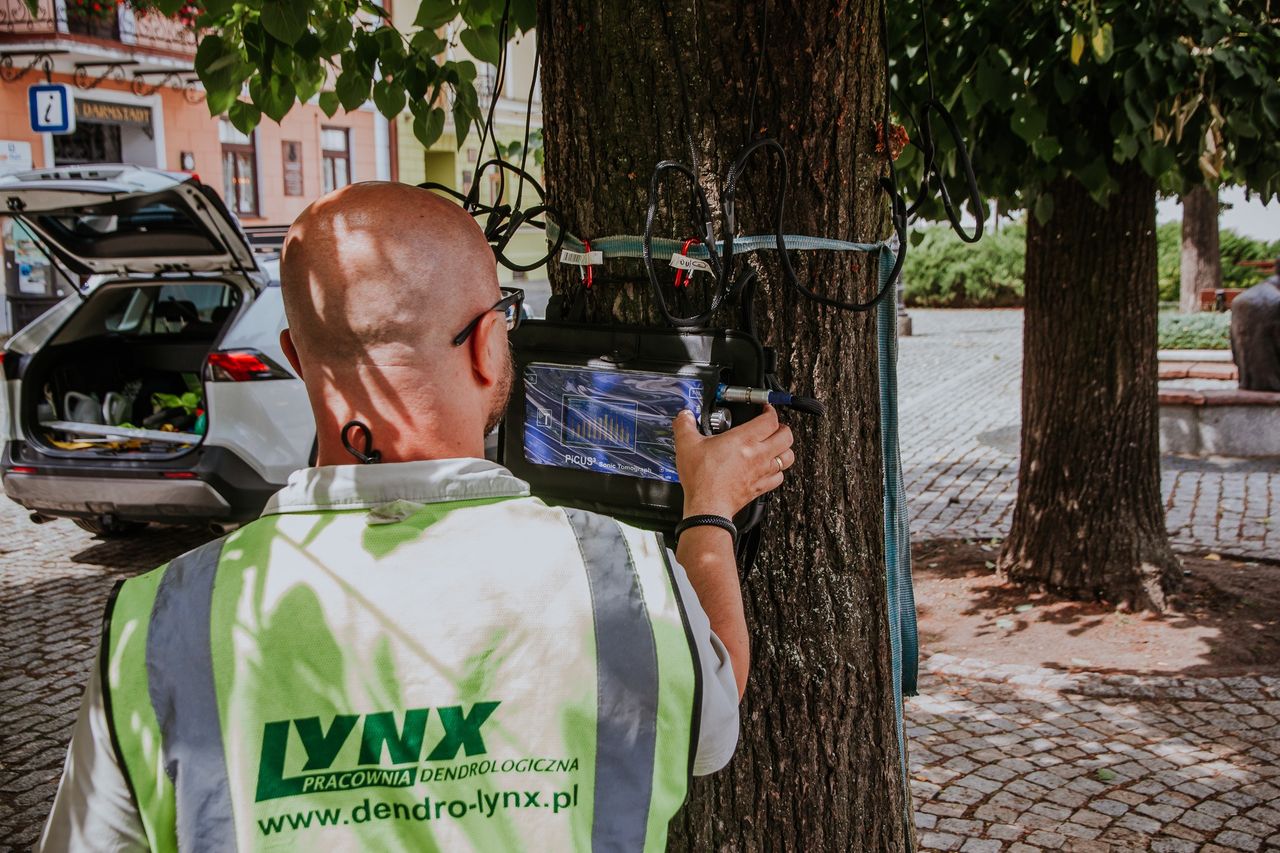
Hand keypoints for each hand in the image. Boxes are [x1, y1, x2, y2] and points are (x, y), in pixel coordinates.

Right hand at [673, 404, 794, 517]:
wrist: (707, 507)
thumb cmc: (702, 478)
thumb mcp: (687, 445)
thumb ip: (684, 426)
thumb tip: (684, 416)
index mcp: (744, 440)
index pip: (771, 420)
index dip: (771, 411)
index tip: (766, 410)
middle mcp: (759, 454)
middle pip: (786, 436)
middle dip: (782, 428)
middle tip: (773, 426)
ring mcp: (762, 472)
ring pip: (788, 457)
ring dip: (784, 449)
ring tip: (775, 445)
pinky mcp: (761, 488)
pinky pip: (779, 477)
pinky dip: (778, 471)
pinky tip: (768, 468)